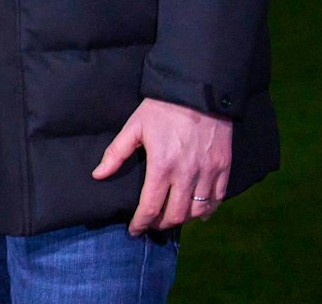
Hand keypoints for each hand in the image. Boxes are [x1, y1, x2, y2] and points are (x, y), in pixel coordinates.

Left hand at [93, 98, 233, 233]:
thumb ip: (116, 153)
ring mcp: (208, 172)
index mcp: (162, 166)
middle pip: (176, 214)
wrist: (198, 91)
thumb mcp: (134, 127)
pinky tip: (199, 213)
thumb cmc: (162, 108)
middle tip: (151, 224)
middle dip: (161, 224)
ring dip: (184, 219)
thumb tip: (98, 175)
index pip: (150, 207)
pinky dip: (208, 210)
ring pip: (198, 210)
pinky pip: (218, 198)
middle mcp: (187, 174)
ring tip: (172, 218)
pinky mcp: (223, 167)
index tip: (134, 230)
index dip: (141, 222)